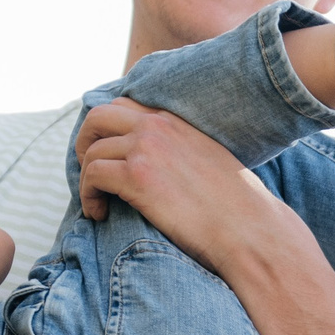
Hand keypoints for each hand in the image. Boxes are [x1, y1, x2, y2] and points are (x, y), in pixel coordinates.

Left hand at [73, 97, 288, 272]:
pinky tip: (98, 213)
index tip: (106, 153)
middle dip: (85, 142)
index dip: (106, 128)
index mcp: (175, 121)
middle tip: (88, 170)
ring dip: (86, 178)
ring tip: (97, 203)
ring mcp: (145, 149)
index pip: (125, 106)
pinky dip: (87, 196)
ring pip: (91, 152)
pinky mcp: (137, 177)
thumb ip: (183, 152)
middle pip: (98, 117)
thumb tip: (168, 171)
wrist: (249, 228)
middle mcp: (157, 127)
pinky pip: (92, 176)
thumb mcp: (210, 162)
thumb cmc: (236, 208)